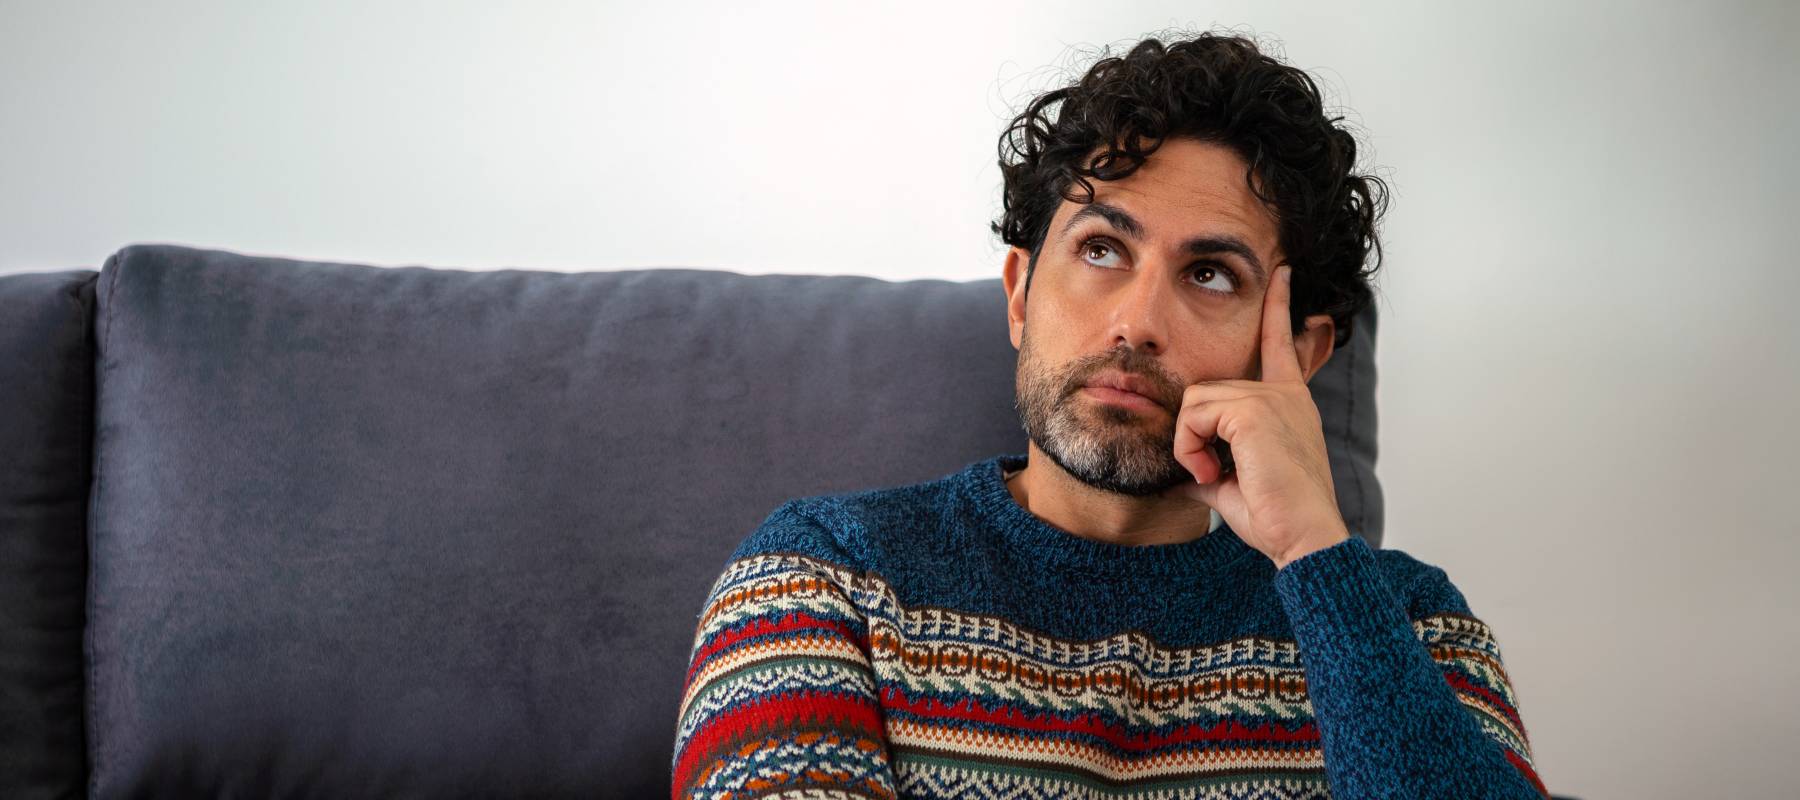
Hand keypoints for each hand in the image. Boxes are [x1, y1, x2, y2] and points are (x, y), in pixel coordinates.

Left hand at [1162, 264, 1349, 569]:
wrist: (1304, 537)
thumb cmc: (1278, 517)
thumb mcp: (1234, 486)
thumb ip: (1209, 468)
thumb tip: (1179, 476)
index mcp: (1289, 403)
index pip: (1281, 343)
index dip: (1278, 307)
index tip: (1281, 272)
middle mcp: (1284, 394)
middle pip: (1205, 389)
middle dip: (1194, 433)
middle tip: (1215, 471)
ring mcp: (1271, 398)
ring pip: (1195, 401)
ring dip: (1191, 443)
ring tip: (1216, 472)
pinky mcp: (1254, 409)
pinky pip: (1194, 415)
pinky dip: (1191, 446)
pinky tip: (1215, 469)